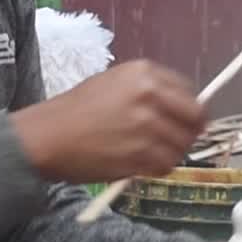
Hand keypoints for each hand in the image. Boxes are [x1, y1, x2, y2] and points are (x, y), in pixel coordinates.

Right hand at [11, 60, 206, 183]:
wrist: (46, 136)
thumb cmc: (76, 111)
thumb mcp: (114, 84)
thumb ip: (150, 92)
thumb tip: (183, 108)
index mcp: (144, 72)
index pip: (189, 92)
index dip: (189, 110)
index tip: (184, 121)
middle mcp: (149, 94)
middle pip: (195, 118)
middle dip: (189, 132)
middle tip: (176, 142)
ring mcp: (147, 124)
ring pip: (182, 145)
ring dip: (171, 153)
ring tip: (151, 155)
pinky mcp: (140, 152)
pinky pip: (166, 164)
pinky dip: (159, 169)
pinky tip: (143, 165)